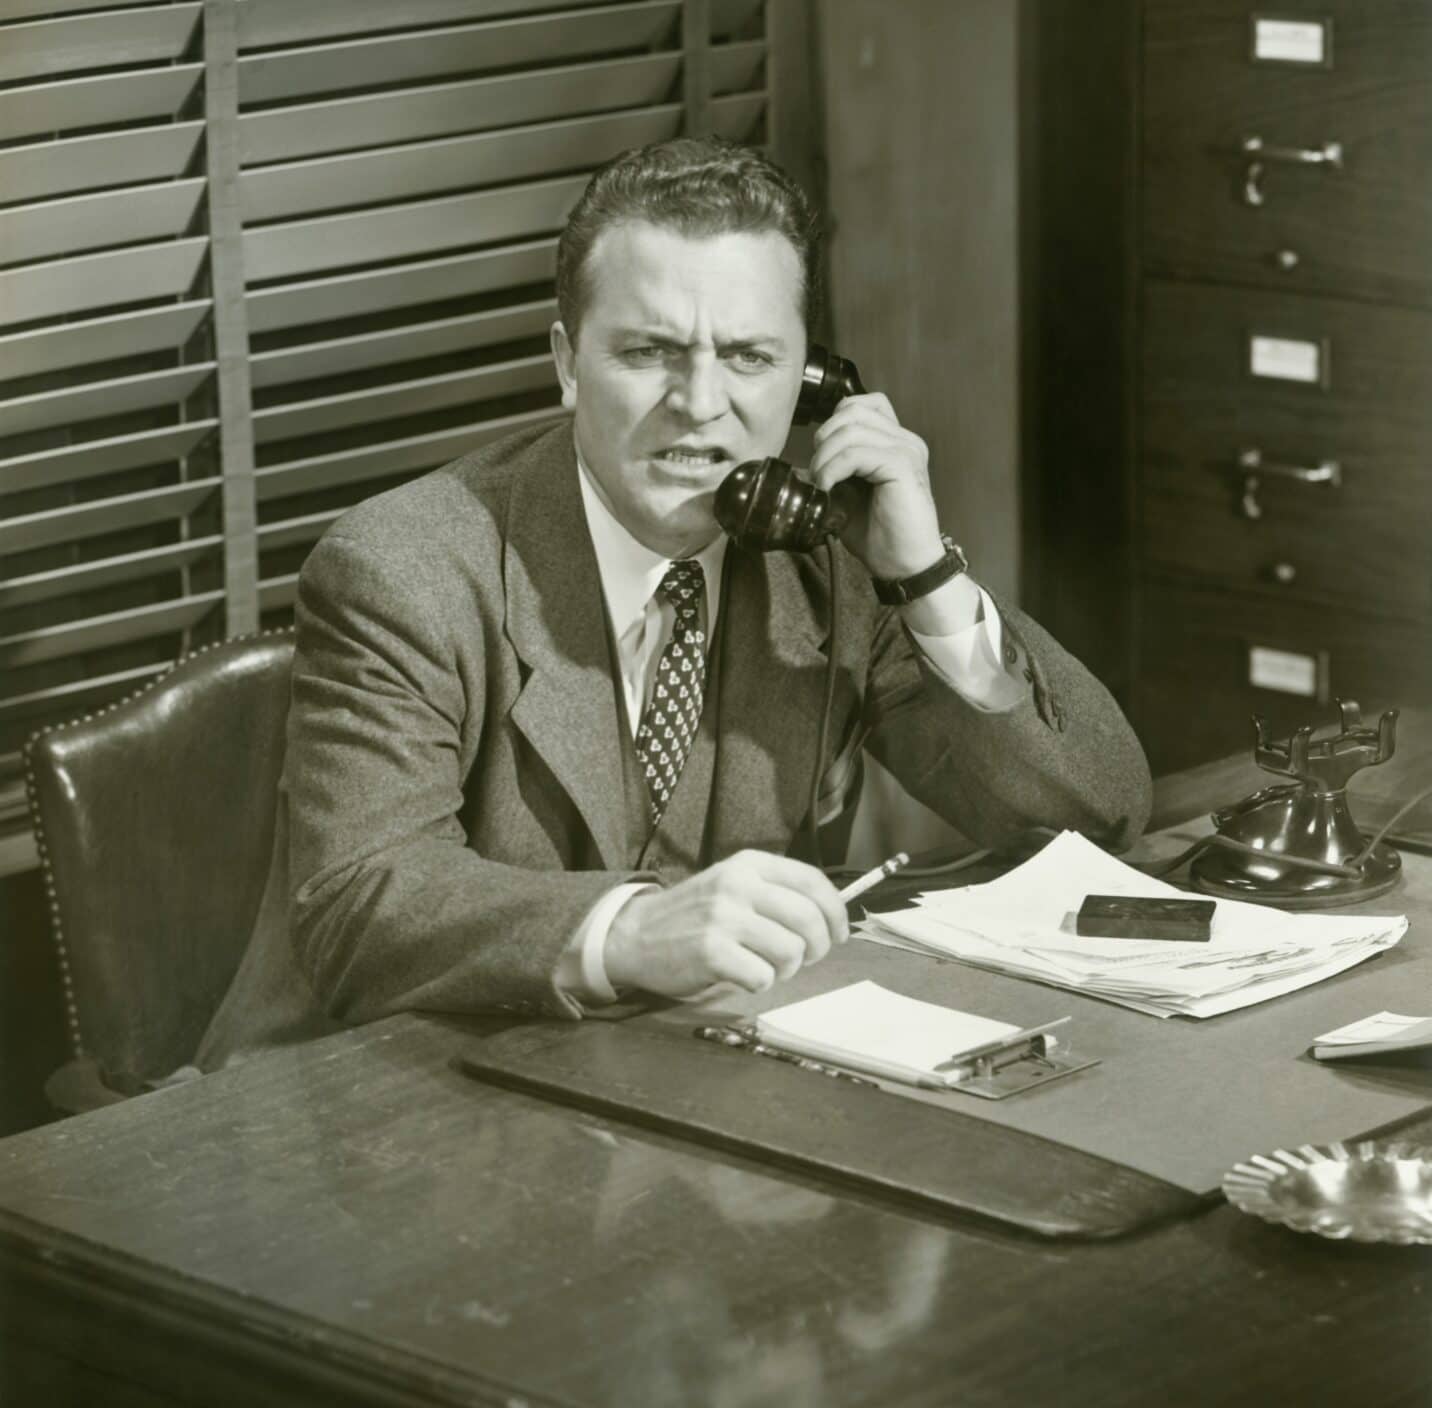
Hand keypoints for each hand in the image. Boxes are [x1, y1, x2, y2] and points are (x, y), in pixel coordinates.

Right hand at [604, 850, 848, 998]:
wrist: (636, 935)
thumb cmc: (693, 916)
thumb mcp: (733, 887)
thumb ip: (775, 894)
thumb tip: (829, 919)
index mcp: (749, 865)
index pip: (812, 881)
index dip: (836, 911)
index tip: (838, 933)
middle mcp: (738, 885)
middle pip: (809, 919)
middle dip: (818, 947)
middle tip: (805, 958)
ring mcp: (724, 917)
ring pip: (791, 950)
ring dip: (787, 969)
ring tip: (766, 967)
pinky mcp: (712, 951)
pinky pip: (763, 976)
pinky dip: (760, 984)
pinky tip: (742, 976)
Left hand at [808, 392, 943, 580]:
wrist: (906, 566)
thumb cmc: (882, 536)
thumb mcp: (848, 499)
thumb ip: (834, 474)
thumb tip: (801, 467)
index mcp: (895, 442)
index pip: (860, 405)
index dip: (833, 424)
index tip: (823, 458)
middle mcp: (905, 440)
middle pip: (852, 410)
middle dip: (824, 439)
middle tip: (818, 475)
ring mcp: (906, 449)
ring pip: (851, 428)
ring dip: (826, 457)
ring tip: (822, 484)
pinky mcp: (903, 465)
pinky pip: (857, 452)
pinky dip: (834, 469)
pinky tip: (829, 489)